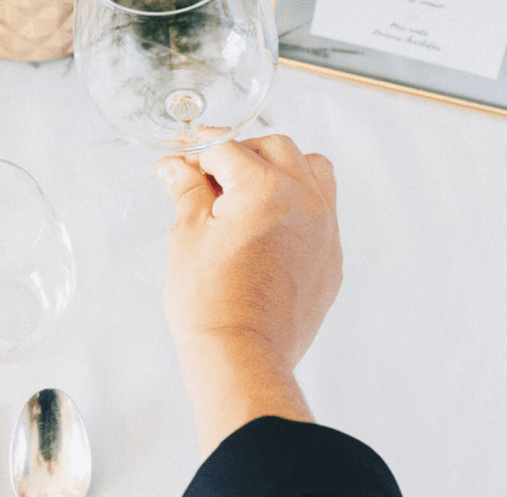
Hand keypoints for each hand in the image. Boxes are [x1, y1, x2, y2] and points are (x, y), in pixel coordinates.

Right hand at [156, 134, 342, 369]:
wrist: (242, 358)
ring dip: (282, 168)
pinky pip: (325, 209)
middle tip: (211, 177)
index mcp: (265, 187)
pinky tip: (272, 224)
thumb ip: (186, 190)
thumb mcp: (187, 235)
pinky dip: (301, 202)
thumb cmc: (210, 301)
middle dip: (240, 154)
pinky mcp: (332, 257)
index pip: (227, 149)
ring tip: (250, 192)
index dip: (197, 154)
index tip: (181, 165)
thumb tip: (174, 167)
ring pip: (313, 168)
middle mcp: (305, 199)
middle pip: (276, 148)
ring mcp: (325, 228)